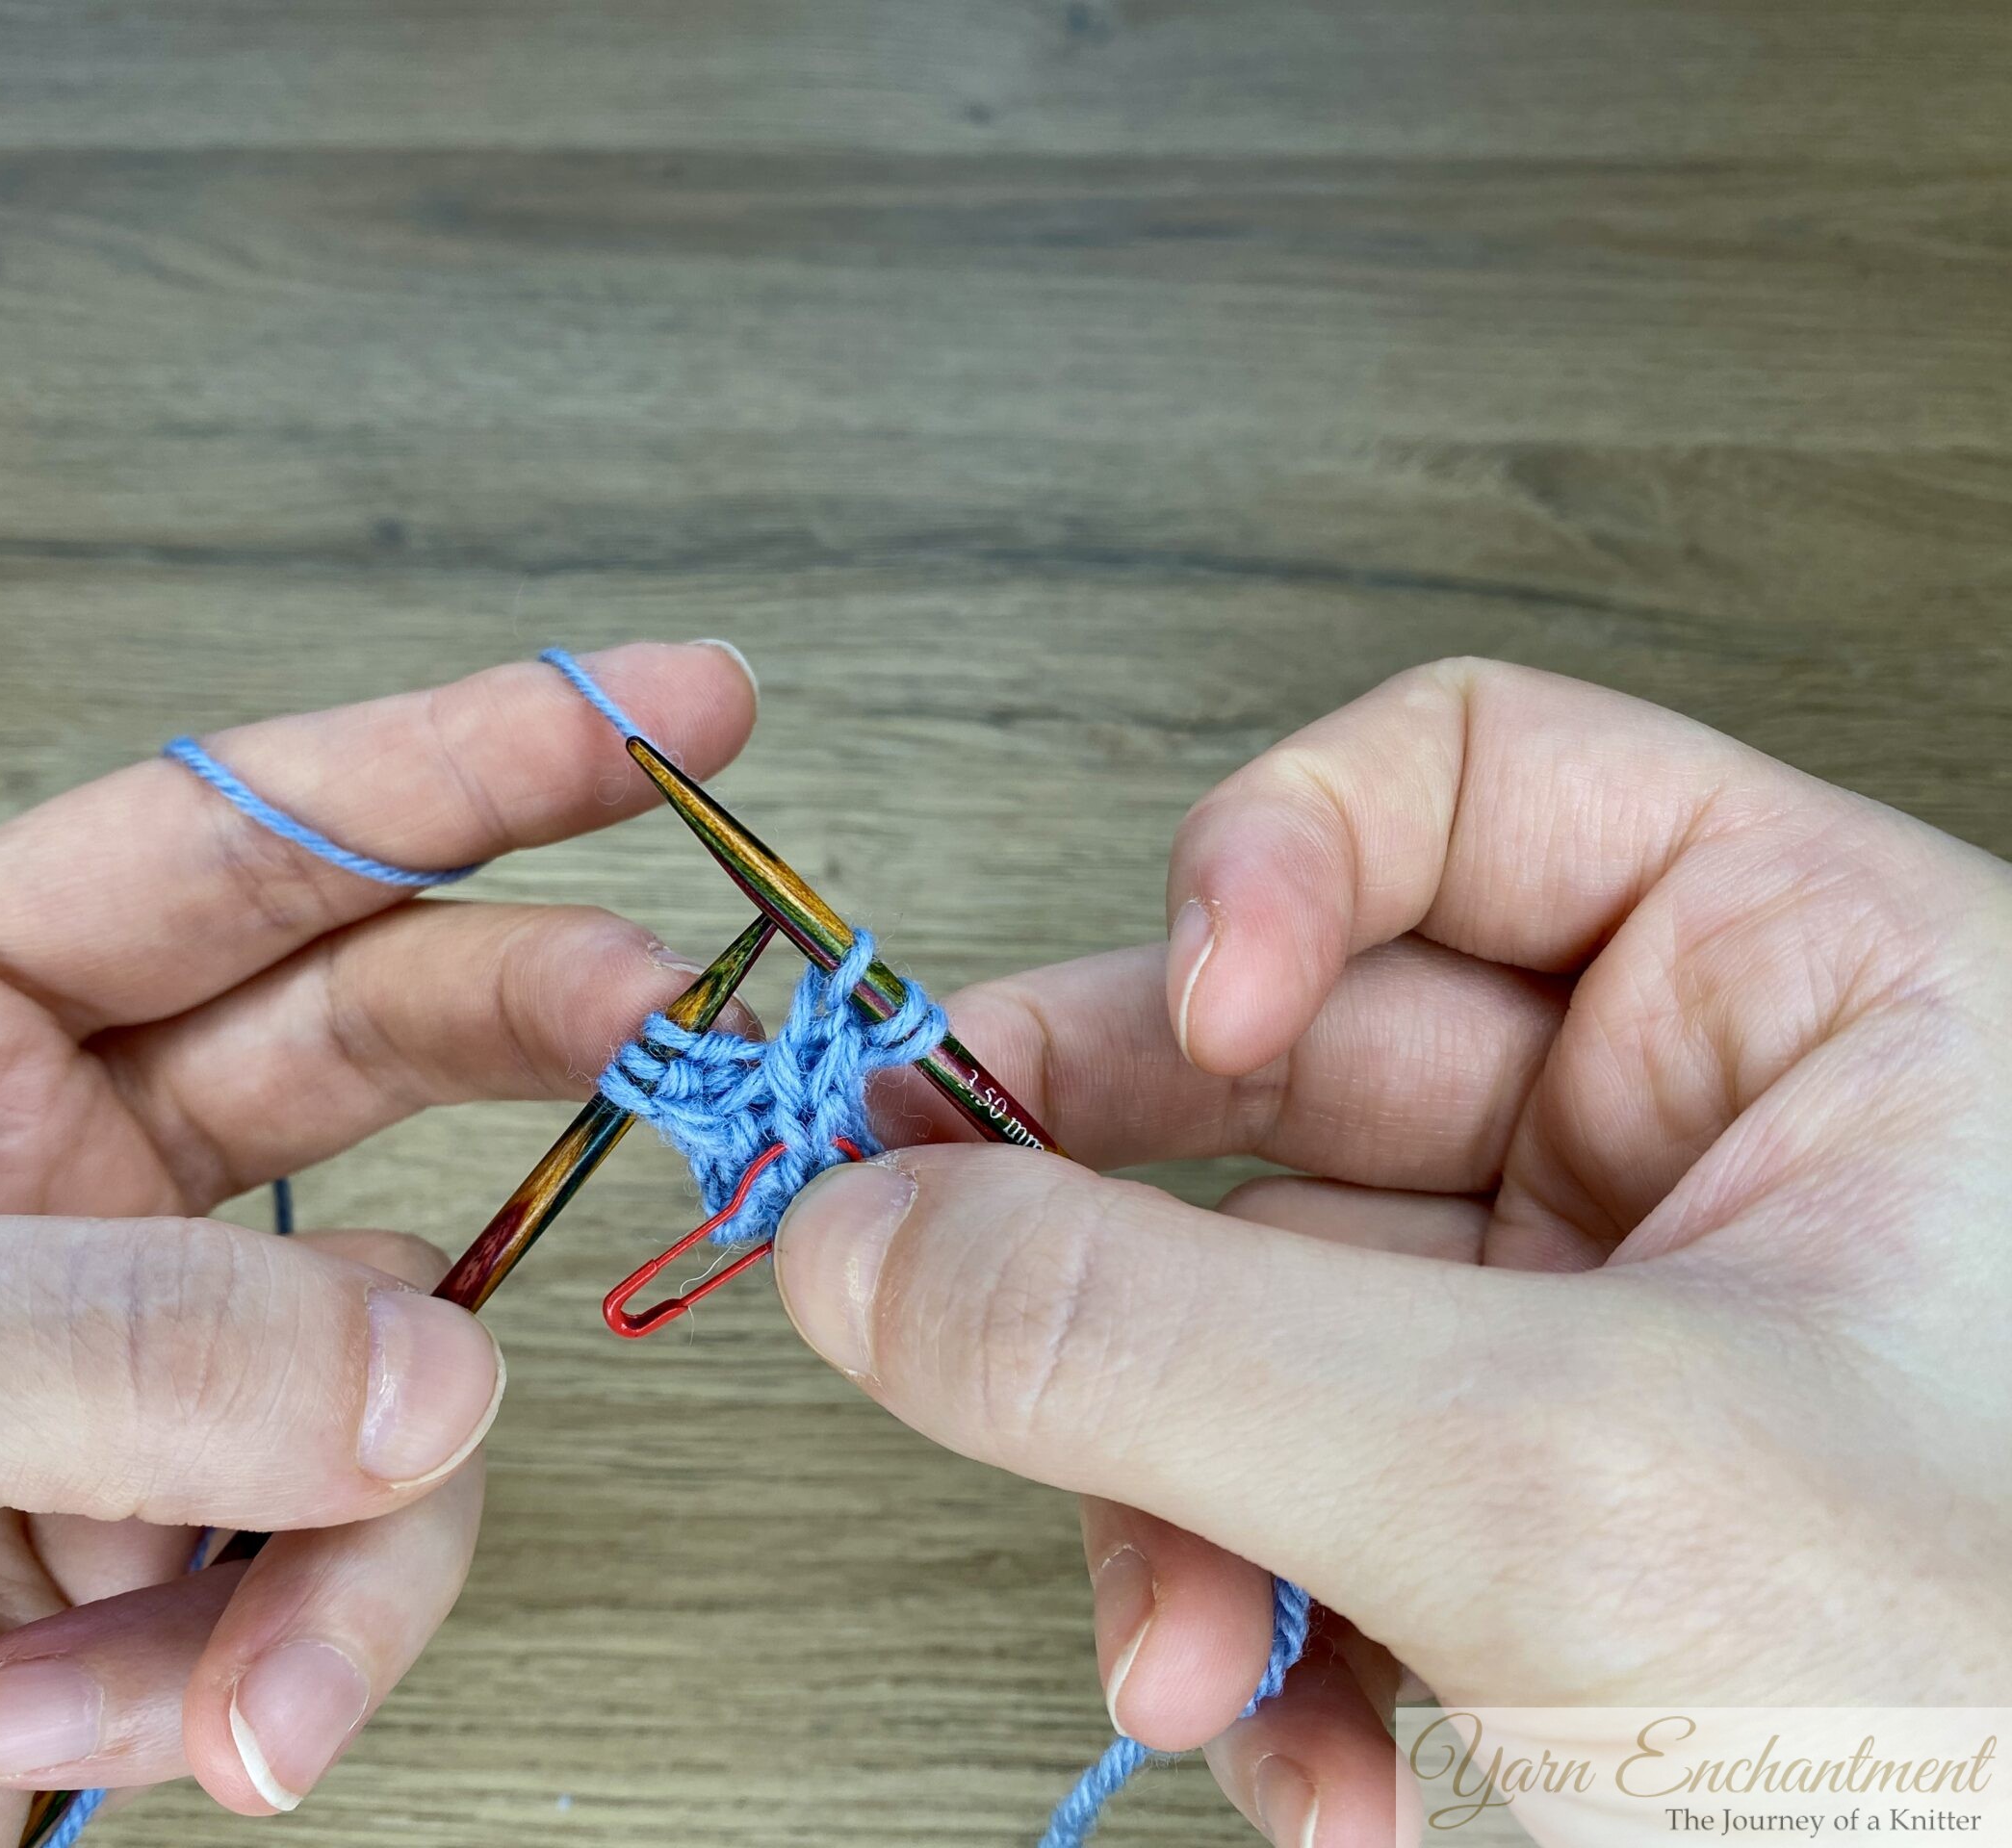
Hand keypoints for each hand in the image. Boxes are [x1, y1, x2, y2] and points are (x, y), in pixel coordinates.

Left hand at [0, 642, 757, 1846]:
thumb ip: (67, 1337)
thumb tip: (409, 1360)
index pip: (209, 850)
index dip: (445, 766)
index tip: (646, 715)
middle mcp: (38, 1186)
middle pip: (364, 1037)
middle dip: (525, 1025)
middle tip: (667, 1018)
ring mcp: (135, 1381)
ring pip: (402, 1362)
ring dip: (356, 1514)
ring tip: (242, 1651)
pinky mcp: (191, 1568)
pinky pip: (359, 1561)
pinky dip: (295, 1664)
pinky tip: (157, 1730)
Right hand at [773, 659, 2011, 1846]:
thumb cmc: (2005, 1738)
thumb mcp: (1547, 1488)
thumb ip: (1160, 1340)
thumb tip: (865, 1241)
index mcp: (1818, 996)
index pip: (1469, 780)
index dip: (1278, 865)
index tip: (1181, 1019)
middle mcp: (1695, 1142)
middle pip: (1288, 1071)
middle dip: (1118, 1237)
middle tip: (937, 1277)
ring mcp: (1599, 1332)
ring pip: (1251, 1319)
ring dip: (1173, 1507)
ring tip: (1197, 1664)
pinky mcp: (1522, 1510)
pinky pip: (1292, 1493)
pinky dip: (1255, 1627)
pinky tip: (1306, 1751)